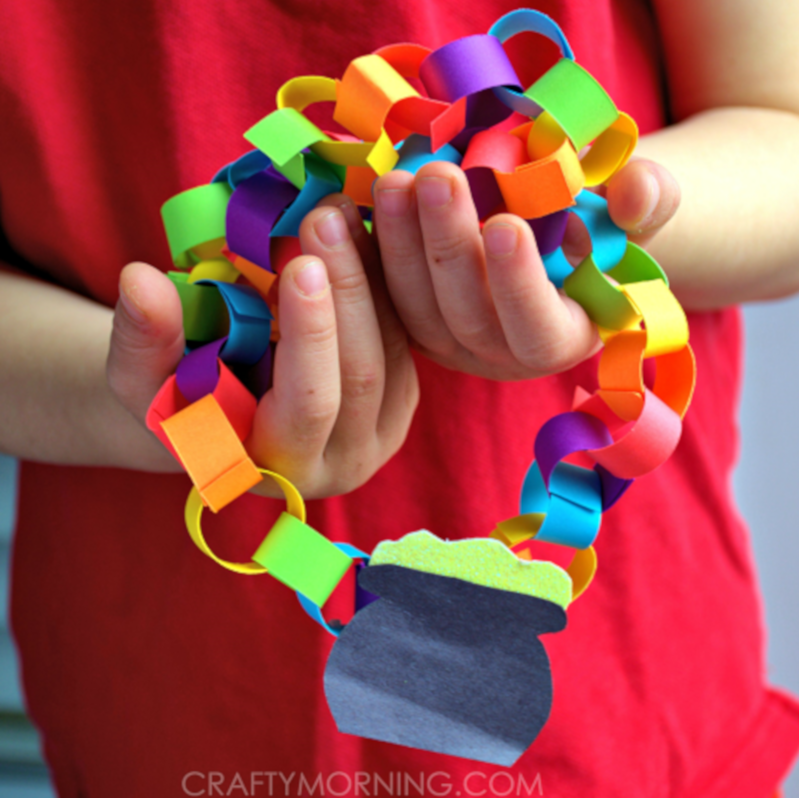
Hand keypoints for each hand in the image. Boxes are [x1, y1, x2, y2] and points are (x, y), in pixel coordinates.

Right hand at [107, 194, 418, 498]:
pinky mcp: (400, 396)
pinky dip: (388, 282)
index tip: (302, 264)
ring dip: (372, 275)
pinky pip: (407, 337)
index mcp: (281, 467)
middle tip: (325, 216)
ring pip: (394, 350)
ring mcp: (381, 431)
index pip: (310, 407)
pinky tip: (365, 230)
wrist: (223, 412)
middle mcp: (342, 461)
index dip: (309, 337)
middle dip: (347, 289)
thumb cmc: (178, 401)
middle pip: (363, 373)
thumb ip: (141, 340)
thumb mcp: (144, 379)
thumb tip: (139, 280)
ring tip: (343, 212)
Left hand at [371, 158, 679, 380]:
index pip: (537, 328)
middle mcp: (500, 354)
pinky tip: (364, 200)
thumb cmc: (595, 230)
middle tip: (438, 176)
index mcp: (560, 339)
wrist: (547, 238)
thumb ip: (647, 202)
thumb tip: (639, 189)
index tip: (507, 224)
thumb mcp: (631, 213)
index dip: (520, 282)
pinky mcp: (412, 320)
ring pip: (417, 307)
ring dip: (401, 244)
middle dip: (449, 244)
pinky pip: (385, 295)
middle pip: (466, 314)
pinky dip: (372, 251)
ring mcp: (450, 342)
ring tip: (395, 180)